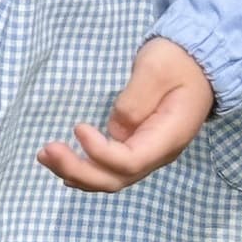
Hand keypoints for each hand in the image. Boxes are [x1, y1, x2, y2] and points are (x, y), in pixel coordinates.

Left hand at [38, 37, 214, 191]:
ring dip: (77, 172)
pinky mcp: (138, 146)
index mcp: (168, 137)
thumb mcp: (155, 70)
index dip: (100, 153)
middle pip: (116, 179)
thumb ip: (135, 100)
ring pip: (111, 178)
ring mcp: (148, 153)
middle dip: (79, 170)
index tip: (78, 127)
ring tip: (44, 156)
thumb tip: (113, 130)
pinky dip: (86, 169)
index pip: (130, 161)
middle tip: (46, 151)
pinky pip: (111, 168)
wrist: (197, 63)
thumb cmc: (177, 62)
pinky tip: (63, 167)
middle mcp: (158, 154)